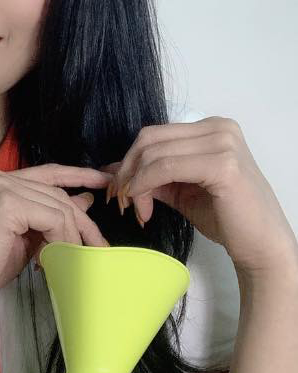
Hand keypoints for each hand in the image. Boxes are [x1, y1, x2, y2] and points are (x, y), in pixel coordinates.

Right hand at [0, 164, 113, 316]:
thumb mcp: (22, 236)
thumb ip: (47, 216)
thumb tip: (83, 201)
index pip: (46, 173)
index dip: (78, 176)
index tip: (103, 183)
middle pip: (56, 192)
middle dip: (82, 220)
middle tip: (97, 244)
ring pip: (59, 206)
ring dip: (72, 235)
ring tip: (73, 257)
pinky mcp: (6, 203)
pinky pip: (53, 218)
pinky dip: (62, 239)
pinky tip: (55, 257)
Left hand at [102, 116, 297, 276]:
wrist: (260, 243)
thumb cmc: (226, 218)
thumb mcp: (180, 191)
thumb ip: (152, 177)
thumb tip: (113, 171)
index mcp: (211, 129)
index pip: (153, 135)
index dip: (127, 162)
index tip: (117, 191)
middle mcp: (219, 128)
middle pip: (149, 140)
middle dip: (126, 172)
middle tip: (121, 202)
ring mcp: (223, 143)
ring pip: (153, 155)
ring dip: (134, 185)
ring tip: (137, 211)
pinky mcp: (222, 165)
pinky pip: (165, 169)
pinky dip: (145, 187)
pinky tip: (144, 209)